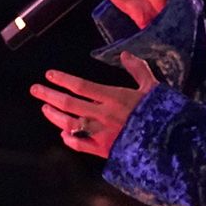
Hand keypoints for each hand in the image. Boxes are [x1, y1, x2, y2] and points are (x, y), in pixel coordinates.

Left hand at [31, 53, 158, 156]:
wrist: (170, 144)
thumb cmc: (162, 113)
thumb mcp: (153, 87)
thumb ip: (138, 70)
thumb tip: (126, 54)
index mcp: (114, 97)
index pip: (81, 86)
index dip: (63, 80)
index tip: (49, 75)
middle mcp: (104, 115)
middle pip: (69, 103)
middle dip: (49, 95)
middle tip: (35, 89)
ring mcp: (102, 134)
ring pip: (70, 124)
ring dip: (55, 116)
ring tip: (45, 108)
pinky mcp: (104, 151)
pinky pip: (81, 145)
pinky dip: (69, 139)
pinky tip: (63, 134)